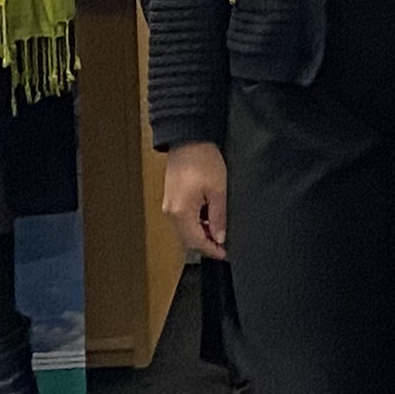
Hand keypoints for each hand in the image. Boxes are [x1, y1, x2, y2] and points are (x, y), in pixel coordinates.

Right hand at [161, 142, 226, 258]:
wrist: (188, 140)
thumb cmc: (203, 161)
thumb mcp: (218, 190)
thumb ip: (218, 217)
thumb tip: (219, 237)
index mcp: (181, 212)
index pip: (195, 242)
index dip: (211, 250)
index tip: (225, 253)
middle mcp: (171, 212)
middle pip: (187, 239)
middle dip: (206, 244)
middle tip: (224, 244)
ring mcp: (169, 205)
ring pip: (185, 230)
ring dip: (201, 233)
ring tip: (220, 229)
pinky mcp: (171, 198)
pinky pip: (182, 219)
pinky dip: (196, 223)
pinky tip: (210, 217)